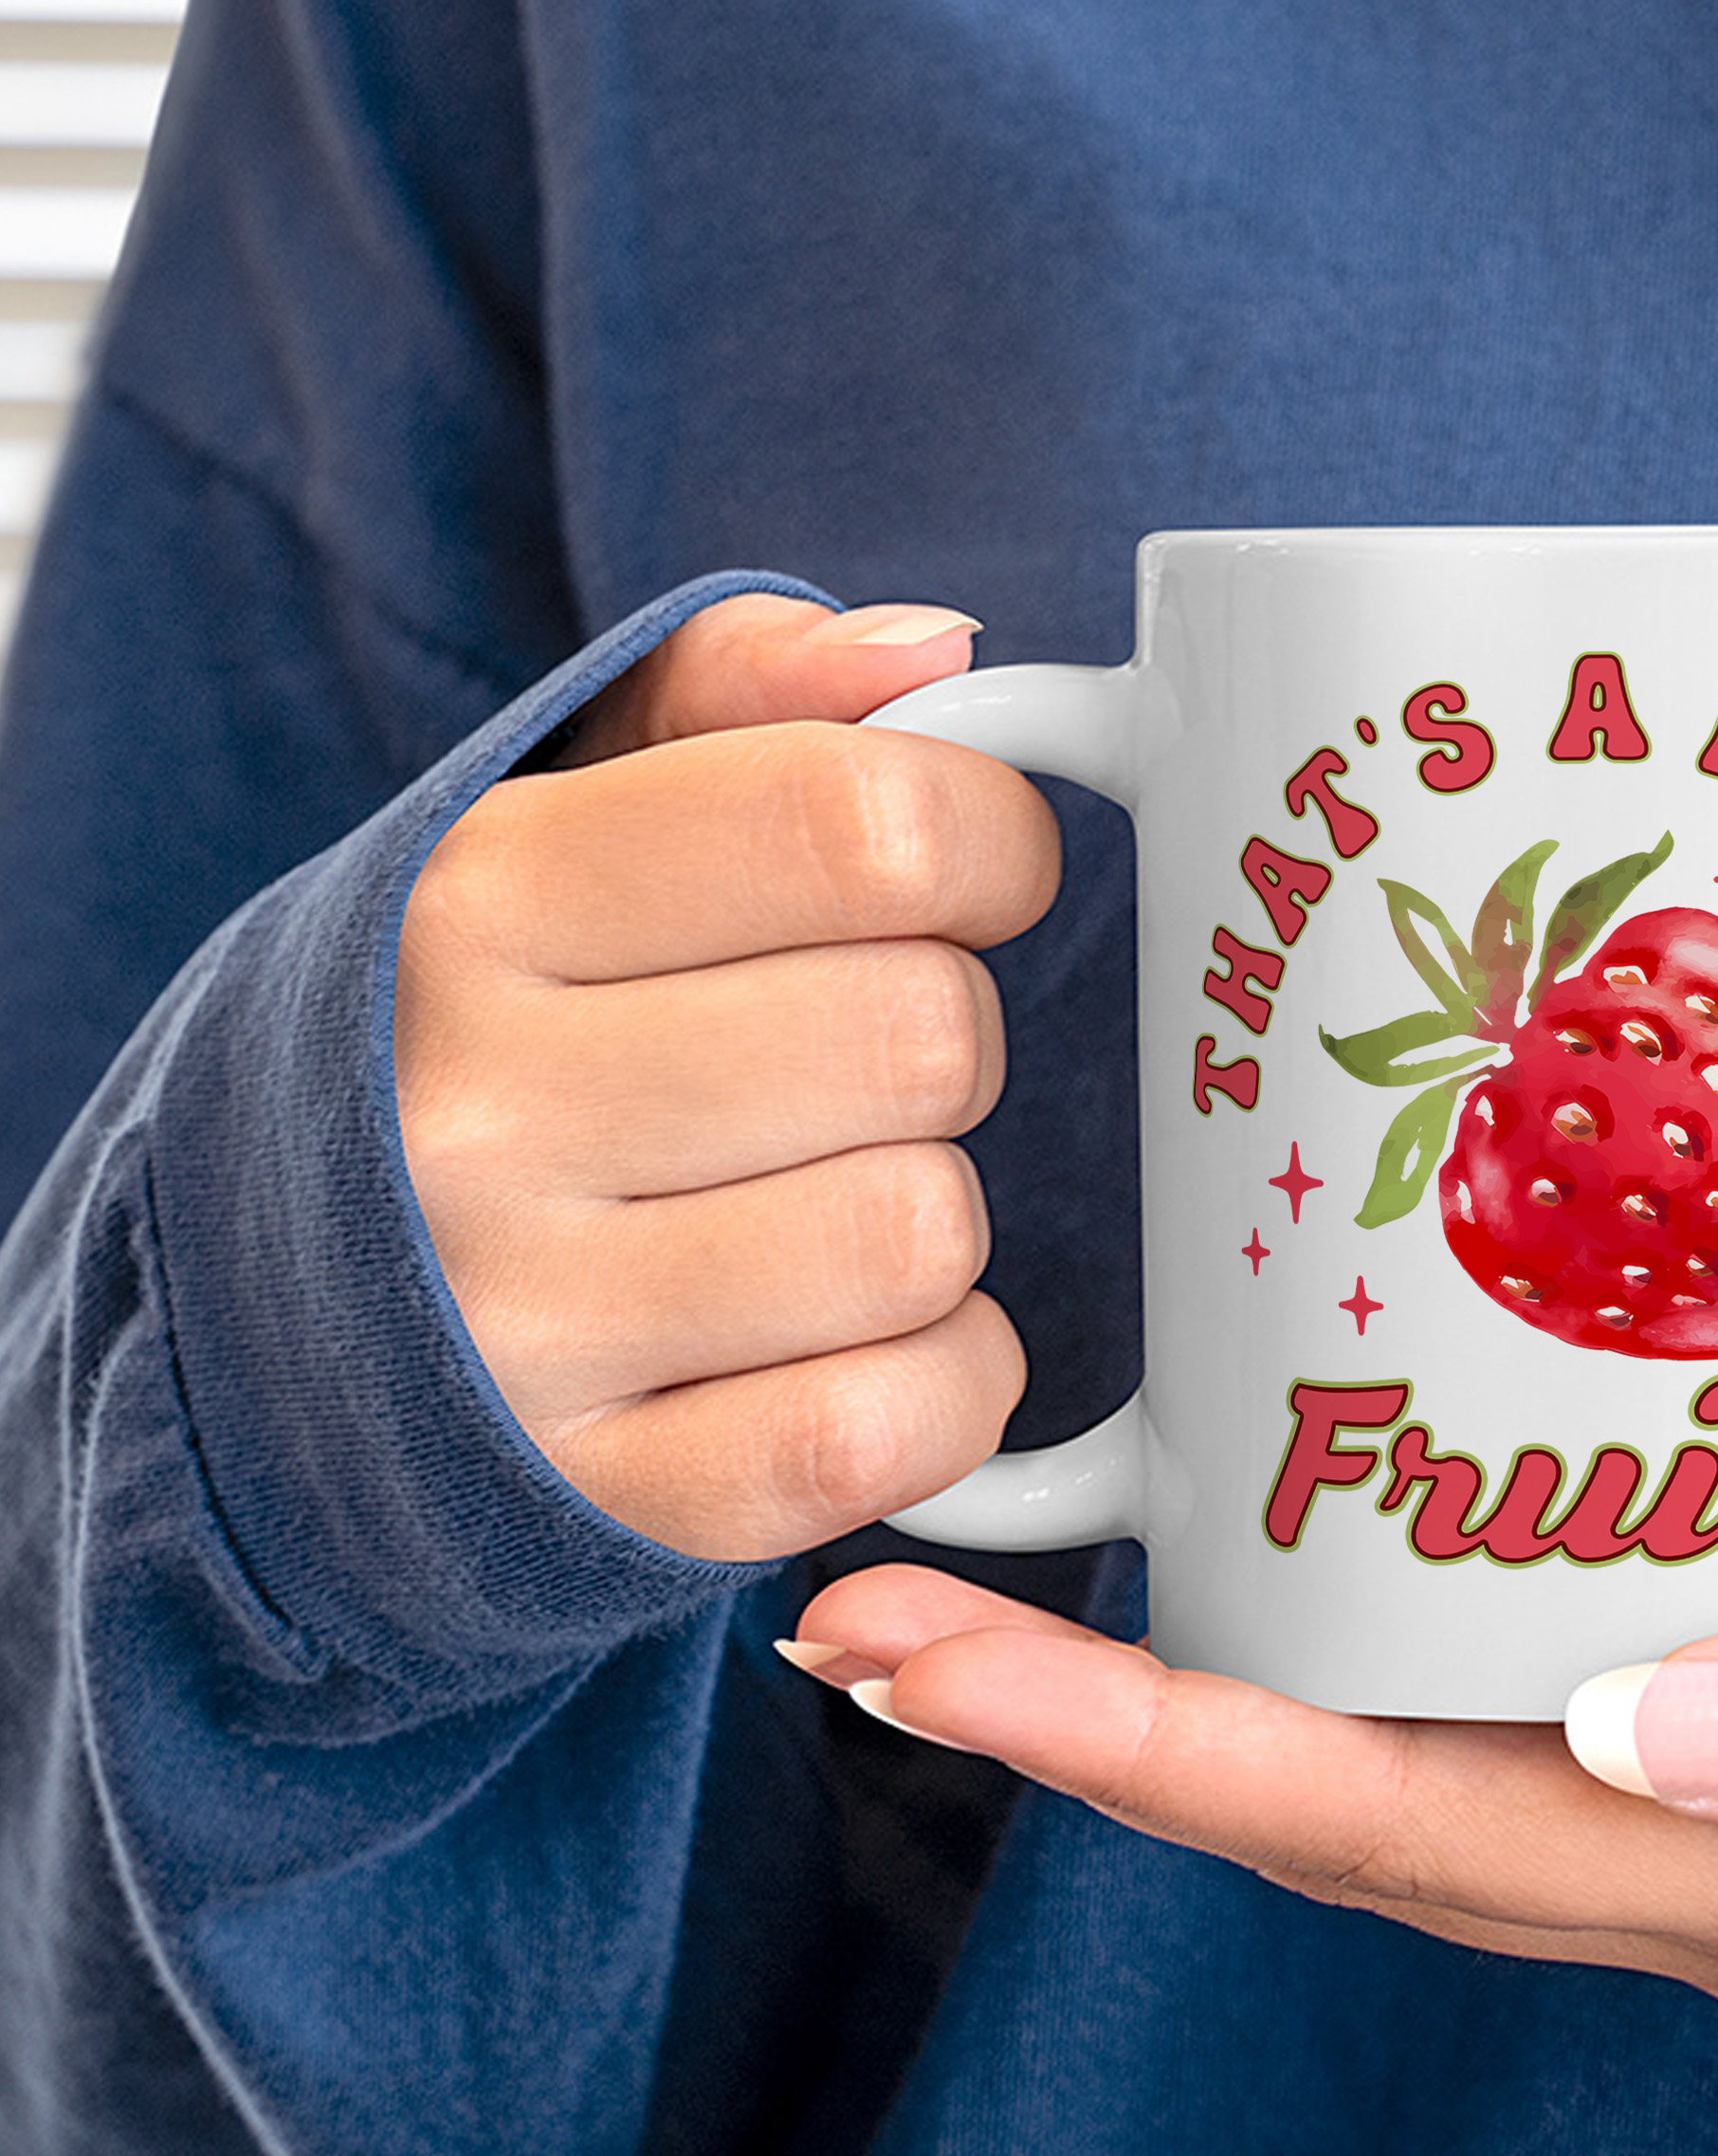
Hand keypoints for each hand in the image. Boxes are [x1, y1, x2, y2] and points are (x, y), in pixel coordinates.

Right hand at [394, 596, 1058, 1558]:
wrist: (290, 1319)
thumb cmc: (486, 1028)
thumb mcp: (555, 818)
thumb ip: (740, 694)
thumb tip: (937, 654)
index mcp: (477, 901)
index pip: (862, 823)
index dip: (989, 838)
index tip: (970, 871)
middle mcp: (471, 1115)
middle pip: (922, 1035)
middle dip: (945, 1038)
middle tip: (856, 1059)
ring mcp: (522, 1332)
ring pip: (920, 1235)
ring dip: (933, 1217)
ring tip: (821, 1201)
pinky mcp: (600, 1501)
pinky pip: (891, 1432)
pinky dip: (943, 1383)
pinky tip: (861, 1343)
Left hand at [787, 1565, 1717, 2022]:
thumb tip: (1645, 1718)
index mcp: (1614, 1857)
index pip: (1314, 1803)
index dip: (1105, 1743)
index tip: (916, 1667)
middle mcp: (1526, 1832)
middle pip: (1238, 1778)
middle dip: (1032, 1708)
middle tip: (846, 1608)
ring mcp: (1520, 1778)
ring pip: (1270, 1734)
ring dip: (1090, 1670)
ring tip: (931, 1573)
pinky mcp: (1538, 1712)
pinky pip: (1348, 1682)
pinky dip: (1221, 1627)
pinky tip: (1153, 1538)